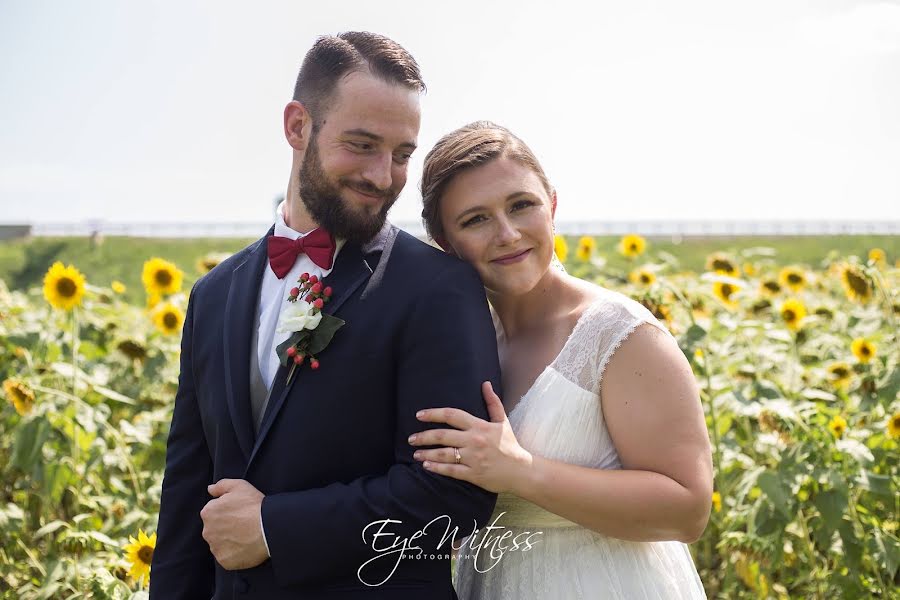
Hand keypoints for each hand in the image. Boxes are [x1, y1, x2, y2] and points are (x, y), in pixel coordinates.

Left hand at [201, 479, 268, 569]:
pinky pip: (227, 557)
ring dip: (229, 540)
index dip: (227, 511)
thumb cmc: (254, 505)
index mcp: (208, 512)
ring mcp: (215, 548)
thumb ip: (221, 485)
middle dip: (225, 527)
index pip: (213, 512)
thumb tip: (210, 489)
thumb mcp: (239, 485)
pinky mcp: (224, 561)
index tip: (239, 512)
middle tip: (243, 524)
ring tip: (246, 536)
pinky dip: (234, 553)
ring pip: (220, 543)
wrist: (268, 528)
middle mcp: (207, 531)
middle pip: (214, 529)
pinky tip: (246, 546)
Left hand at [409, 381, 531, 493]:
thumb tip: (485, 384)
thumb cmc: (510, 445)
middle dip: (424, 436)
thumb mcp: (502, 421)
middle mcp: (474, 441)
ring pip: (444, 454)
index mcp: (480, 426)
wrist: (522, 470)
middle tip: (411, 438)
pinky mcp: (473, 474)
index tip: (419, 415)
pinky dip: (437, 469)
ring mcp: (473, 458)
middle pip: (443, 435)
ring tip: (415, 453)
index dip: (434, 414)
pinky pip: (451, 471)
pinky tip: (426, 466)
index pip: (452, 415)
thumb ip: (492, 402)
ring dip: (427, 453)